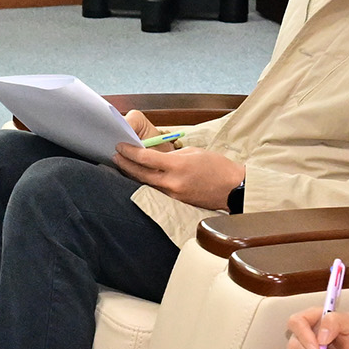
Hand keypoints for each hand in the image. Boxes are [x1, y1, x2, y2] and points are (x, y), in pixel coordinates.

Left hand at [109, 113, 246, 208]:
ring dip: (133, 174)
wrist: (234, 189)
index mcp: (177, 165)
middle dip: (125, 164)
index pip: (145, 158)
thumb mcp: (194, 152)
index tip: (119, 146)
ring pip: (146, 183)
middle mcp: (172, 182)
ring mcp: (173, 194)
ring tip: (123, 165)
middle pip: (140, 173)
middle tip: (115, 156)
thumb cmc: (218, 167)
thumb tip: (157, 155)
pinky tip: (140, 176)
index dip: (129, 152)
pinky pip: (157, 191)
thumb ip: (172, 155)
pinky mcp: (176, 202)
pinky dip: (147, 182)